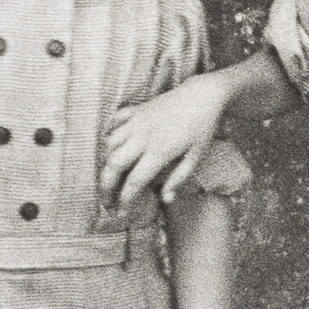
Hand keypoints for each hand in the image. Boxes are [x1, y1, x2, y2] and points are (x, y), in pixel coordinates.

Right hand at [104, 79, 230, 205]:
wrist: (203, 95)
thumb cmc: (202, 129)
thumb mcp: (197, 156)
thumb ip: (179, 178)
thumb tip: (165, 199)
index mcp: (159, 151)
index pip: (135, 181)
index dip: (126, 199)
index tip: (122, 212)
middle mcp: (142, 137)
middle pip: (113, 165)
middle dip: (105, 186)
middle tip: (106, 201)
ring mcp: (136, 122)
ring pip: (109, 145)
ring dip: (106, 162)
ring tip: (110, 177)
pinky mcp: (134, 110)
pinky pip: (113, 124)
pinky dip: (108, 135)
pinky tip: (110, 146)